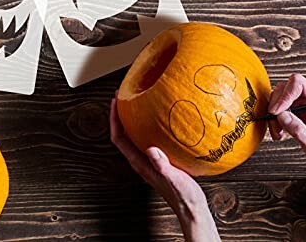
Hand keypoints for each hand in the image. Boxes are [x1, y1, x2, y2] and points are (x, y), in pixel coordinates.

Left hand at [110, 95, 219, 241]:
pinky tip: (156, 119)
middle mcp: (141, 160)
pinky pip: (146, 138)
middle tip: (122, 96)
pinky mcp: (159, 160)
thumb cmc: (183, 197)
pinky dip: (145, 126)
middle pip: (122, 134)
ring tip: (136, 103)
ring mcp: (149, 160)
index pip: (118, 139)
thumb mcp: (174, 179)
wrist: (192, 209)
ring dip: (131, 119)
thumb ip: (162, 165)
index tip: (114, 102)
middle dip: (119, 115)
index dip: (113, 120)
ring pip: (133, 136)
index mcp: (139, 163)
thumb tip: (151, 149)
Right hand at [268, 74, 305, 170]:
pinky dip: (275, 118)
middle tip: (274, 120)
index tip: (277, 110)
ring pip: (280, 97)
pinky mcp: (297, 110)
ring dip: (274, 113)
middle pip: (287, 88)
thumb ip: (299, 130)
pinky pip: (280, 107)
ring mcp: (304, 104)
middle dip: (277, 105)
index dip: (285, 95)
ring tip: (277, 130)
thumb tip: (282, 116)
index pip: (299, 84)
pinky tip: (279, 129)